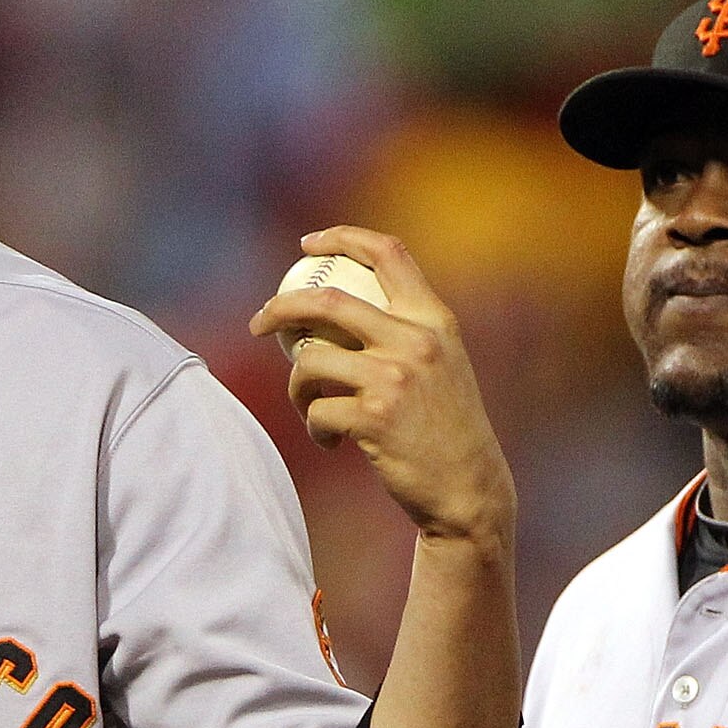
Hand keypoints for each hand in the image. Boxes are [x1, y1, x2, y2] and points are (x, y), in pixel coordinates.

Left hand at [254, 226, 516, 547]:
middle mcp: (416, 340)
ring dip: (297, 386)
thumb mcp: (441, 365)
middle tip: (259, 324)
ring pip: (310, 360)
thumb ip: (406, 333)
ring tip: (310, 406)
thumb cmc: (445, 428)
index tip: (308, 245)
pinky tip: (330, 441)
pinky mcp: (375, 418)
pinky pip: (316, 410)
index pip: (389, 254)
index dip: (343, 238)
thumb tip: (338, 307)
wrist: (469, 488)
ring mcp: (395, 378)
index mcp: (434, 319)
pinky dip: (313, 427)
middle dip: (281, 308)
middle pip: (326, 302)